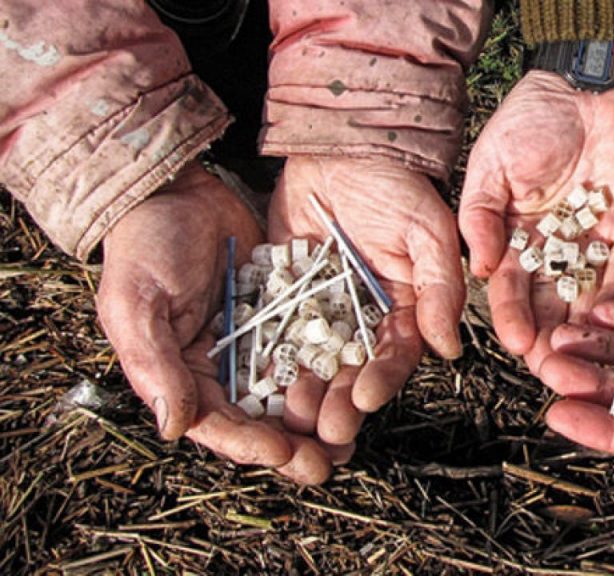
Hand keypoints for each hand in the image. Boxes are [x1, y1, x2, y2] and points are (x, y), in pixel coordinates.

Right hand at [98, 161, 334, 483]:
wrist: (174, 190)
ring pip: (289, 390)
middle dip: (294, 444)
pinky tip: (357, 383)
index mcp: (182, 374)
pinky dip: (328, 368)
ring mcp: (255, 340)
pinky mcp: (282, 313)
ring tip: (350, 437)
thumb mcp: (137, 305)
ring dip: (318, 416)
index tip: (286, 453)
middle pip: (260, 419)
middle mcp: (221, 366)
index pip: (218, 424)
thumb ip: (155, 366)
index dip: (252, 445)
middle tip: (330, 463)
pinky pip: (308, 347)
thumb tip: (175, 428)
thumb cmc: (143, 248)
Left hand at [267, 156, 463, 448]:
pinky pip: (279, 334)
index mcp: (405, 307)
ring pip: (315, 363)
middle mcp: (366, 316)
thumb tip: (449, 349)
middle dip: (341, 402)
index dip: (382, 380)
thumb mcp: (429, 232)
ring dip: (306, 393)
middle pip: (353, 371)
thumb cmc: (394, 185)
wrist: (342, 147)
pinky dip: (271, 361)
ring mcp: (325, 309)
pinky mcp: (288, 296)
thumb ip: (440, 289)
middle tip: (326, 428)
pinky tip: (262, 384)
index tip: (364, 398)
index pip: (396, 355)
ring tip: (292, 417)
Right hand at [459, 70, 613, 380]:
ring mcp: (594, 243)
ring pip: (588, 298)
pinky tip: (608, 322)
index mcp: (518, 240)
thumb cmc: (528, 125)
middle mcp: (556, 250)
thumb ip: (481, 219)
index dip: (512, 317)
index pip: (513, 290)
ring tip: (578, 360)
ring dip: (582, 331)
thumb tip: (481, 271)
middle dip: (548, 339)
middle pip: (551, 305)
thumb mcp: (490, 169)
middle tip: (548, 370)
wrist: (582, 89)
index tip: (512, 342)